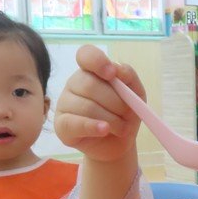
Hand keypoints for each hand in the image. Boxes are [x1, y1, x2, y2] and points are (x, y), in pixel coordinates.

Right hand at [55, 45, 143, 163]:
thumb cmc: (124, 115)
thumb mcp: (136, 95)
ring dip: (112, 119)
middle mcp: (74, 84)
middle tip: (127, 114)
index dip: (97, 61)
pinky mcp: (61, 125)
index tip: (112, 74)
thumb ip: (129, 77)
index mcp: (91, 71)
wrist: (119, 143)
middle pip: (90, 85)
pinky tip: (104, 130)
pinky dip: (93, 126)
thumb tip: (117, 68)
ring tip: (121, 128)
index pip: (86, 54)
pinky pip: (74, 123)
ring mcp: (64, 104)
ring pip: (86, 106)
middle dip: (115, 102)